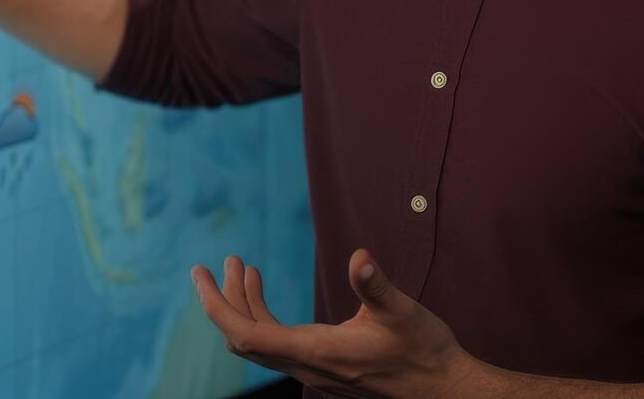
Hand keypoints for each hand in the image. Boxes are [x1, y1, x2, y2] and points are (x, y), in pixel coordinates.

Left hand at [191, 249, 482, 397]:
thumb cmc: (425, 350)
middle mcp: (307, 367)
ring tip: (242, 266)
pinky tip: (263, 290)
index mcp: (316, 353)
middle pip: (243, 338)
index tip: (200, 273)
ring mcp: (312, 370)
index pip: (245, 334)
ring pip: (259, 341)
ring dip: (244, 304)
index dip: (216, 305)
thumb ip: (375, 285)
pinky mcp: (321, 367)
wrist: (444, 388)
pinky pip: (275, 343)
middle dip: (224, 299)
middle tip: (216, 263)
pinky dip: (262, 315)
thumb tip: (360, 257)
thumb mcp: (403, 311)